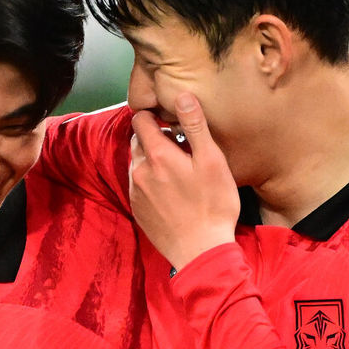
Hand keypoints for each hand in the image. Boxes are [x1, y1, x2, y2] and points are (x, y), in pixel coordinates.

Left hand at [129, 93, 238, 270]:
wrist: (200, 252)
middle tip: (182, 150)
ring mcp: (135, 193)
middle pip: (138, 141)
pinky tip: (172, 194)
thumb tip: (182, 96)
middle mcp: (138, 171)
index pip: (140, 119)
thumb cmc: (213, 205)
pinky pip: (138, 186)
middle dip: (155, 139)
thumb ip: (195, 127)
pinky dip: (151, 182)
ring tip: (179, 173)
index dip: (155, 116)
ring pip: (138, 164)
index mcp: (156, 155)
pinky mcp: (138, 211)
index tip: (173, 123)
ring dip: (153, 161)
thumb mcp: (212, 161)